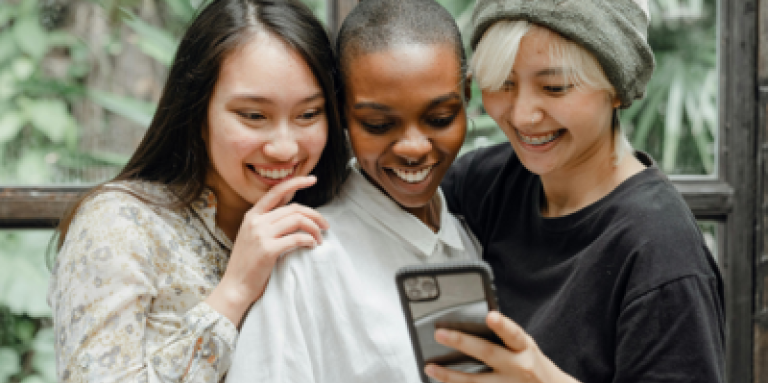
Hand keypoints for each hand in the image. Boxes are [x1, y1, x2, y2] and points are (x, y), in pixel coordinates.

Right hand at [206, 176, 328, 325]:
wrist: (235, 287)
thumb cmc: (248, 265)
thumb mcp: (253, 237)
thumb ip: (268, 224)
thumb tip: (294, 214)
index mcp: (252, 216)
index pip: (276, 191)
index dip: (296, 182)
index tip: (312, 179)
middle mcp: (256, 221)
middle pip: (294, 208)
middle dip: (315, 215)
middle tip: (326, 225)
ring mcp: (261, 235)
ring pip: (298, 220)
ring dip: (315, 229)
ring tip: (320, 238)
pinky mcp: (268, 250)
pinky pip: (297, 238)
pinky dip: (309, 240)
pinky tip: (313, 246)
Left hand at [425, 311, 579, 382]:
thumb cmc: (534, 365)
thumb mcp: (527, 347)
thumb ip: (507, 338)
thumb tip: (478, 322)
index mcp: (525, 348)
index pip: (513, 334)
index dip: (502, 325)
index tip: (490, 316)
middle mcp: (518, 367)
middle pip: (487, 353)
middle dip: (462, 342)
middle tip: (440, 334)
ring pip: (476, 381)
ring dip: (450, 375)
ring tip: (430, 367)